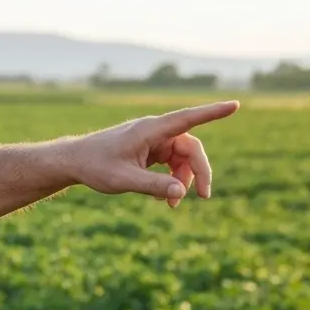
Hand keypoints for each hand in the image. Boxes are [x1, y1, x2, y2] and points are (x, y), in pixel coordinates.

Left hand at [65, 100, 239, 207]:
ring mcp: (153, 140)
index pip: (188, 118)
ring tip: (173, 205)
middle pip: (190, 148)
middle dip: (199, 172)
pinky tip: (166, 198)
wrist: (74, 162)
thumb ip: (153, 186)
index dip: (213, 112)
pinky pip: (171, 163)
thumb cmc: (95, 166)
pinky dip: (172, 180)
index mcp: (150, 130)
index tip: (235, 105)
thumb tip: (181, 193)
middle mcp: (155, 131)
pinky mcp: (149, 150)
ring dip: (184, 180)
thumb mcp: (124, 180)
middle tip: (204, 196)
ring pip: (182, 158)